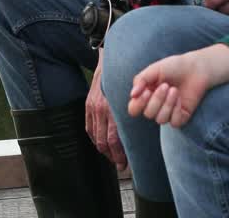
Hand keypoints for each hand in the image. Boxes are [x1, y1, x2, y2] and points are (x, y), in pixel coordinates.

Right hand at [86, 54, 126, 170]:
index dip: (119, 153)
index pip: (114, 139)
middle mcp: (101, 110)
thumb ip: (133, 112)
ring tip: (112, 158)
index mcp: (113, 108)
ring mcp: (92, 108)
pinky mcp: (88, 105)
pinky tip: (102, 145)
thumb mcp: (131, 95)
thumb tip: (140, 131)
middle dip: (112, 156)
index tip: (125, 163)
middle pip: (104, 141)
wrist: (109, 63)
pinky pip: (89, 128)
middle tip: (120, 166)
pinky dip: (95, 139)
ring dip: (104, 150)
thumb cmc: (124, 81)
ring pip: (96, 137)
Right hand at [127, 44, 228, 127]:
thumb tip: (132, 95)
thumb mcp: (154, 69)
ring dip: (167, 104)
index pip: (134, 109)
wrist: (195, 68)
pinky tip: (180, 99)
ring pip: (160, 120)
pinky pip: (174, 122)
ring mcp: (168, 112)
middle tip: (166, 86)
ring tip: (174, 90)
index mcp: (145, 95)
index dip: (138, 104)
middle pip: (148, 114)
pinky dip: (176, 111)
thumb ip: (141, 80)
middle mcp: (155, 106)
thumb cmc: (174, 67)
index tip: (146, 91)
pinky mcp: (181, 117)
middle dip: (157, 100)